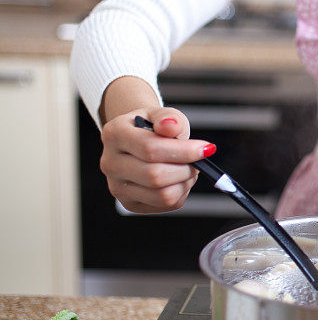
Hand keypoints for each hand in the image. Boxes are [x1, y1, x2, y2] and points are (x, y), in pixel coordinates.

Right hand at [99, 107, 214, 213]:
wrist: (139, 141)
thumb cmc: (153, 127)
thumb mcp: (162, 114)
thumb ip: (169, 118)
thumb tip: (172, 127)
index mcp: (115, 134)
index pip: (150, 148)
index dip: (184, 151)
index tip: (205, 149)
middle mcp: (110, 163)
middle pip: (155, 175)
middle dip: (186, 168)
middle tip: (197, 161)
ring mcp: (117, 186)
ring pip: (162, 194)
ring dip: (185, 182)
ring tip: (188, 168)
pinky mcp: (129, 203)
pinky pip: (165, 204)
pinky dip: (181, 192)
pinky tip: (178, 179)